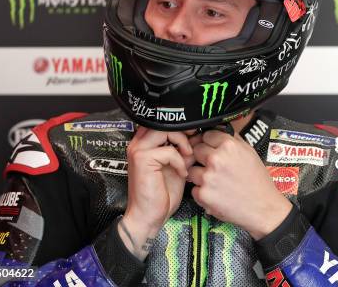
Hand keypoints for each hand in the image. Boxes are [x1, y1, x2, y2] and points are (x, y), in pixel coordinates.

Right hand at [119, 127, 194, 259]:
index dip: (180, 126)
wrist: (149, 216)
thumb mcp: (179, 166)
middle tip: (194, 142)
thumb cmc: (162, 194)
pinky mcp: (142, 159)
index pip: (162, 122)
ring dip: (182, 143)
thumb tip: (199, 137)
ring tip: (188, 157)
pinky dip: (179, 161)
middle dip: (183, 131)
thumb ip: (185, 151)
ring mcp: (138, 150)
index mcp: (145, 143)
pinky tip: (182, 173)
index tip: (194, 134)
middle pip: (163, 122)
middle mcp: (138, 143)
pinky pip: (168, 151)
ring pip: (165, 131)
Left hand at [187, 130, 291, 239]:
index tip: (211, 148)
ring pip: (192, 169)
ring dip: (200, 175)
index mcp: (229, 146)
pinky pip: (194, 188)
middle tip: (214, 167)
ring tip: (217, 182)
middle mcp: (216, 159)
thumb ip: (232, 139)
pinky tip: (216, 193)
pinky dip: (202, 192)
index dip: (209, 142)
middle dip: (203, 157)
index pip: (206, 135)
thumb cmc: (258, 181)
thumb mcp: (250, 152)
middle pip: (196, 150)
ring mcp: (208, 177)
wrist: (263, 207)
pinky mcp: (203, 194)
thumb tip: (219, 130)